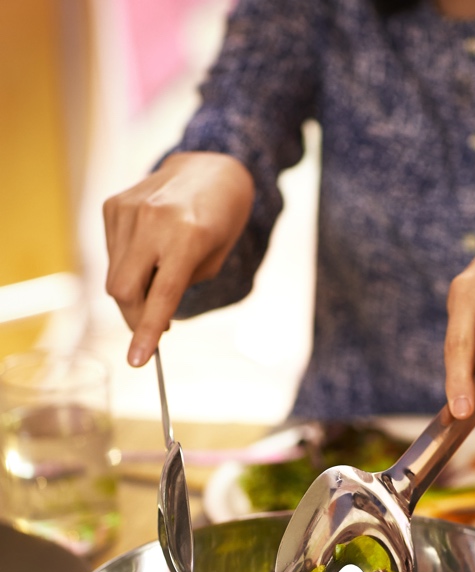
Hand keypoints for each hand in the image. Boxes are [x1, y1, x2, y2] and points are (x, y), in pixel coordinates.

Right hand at [103, 151, 254, 365]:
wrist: (210, 168)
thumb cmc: (220, 220)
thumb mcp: (214, 259)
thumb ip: (181, 287)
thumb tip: (149, 314)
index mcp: (187, 236)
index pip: (160, 296)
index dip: (147, 332)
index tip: (137, 361)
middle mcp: (153, 220)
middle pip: (123, 290)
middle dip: (135, 319)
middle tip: (152, 330)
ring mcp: (128, 210)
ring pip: (114, 276)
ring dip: (133, 294)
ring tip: (158, 281)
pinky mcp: (113, 205)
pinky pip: (112, 254)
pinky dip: (127, 268)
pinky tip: (148, 256)